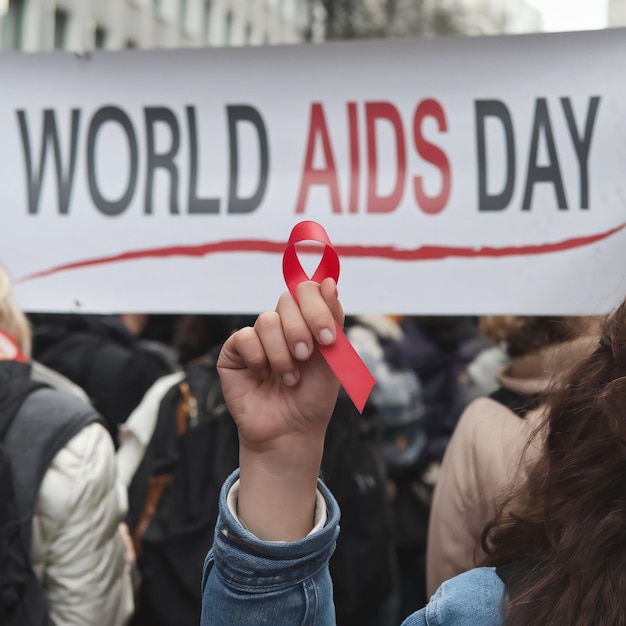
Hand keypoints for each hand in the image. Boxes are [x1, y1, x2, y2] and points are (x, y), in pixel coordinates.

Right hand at [217, 277, 342, 452]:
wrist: (291, 432)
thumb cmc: (313, 397)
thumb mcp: (334, 358)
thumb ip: (333, 319)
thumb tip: (330, 281)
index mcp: (307, 322)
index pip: (309, 291)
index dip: (318, 307)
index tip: (328, 337)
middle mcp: (282, 325)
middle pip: (288, 300)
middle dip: (301, 330)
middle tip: (306, 356)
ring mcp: (258, 337)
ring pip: (267, 321)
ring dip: (282, 353)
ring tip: (288, 378)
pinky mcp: (235, 351)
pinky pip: (244, 337)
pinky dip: (259, 358)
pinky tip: (263, 376)